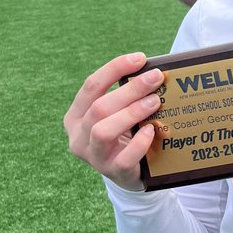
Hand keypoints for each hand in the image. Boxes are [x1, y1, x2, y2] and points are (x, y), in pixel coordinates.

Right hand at [64, 52, 164, 190]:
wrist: (129, 173)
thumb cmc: (124, 135)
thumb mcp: (118, 114)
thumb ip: (126, 97)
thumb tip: (151, 72)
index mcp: (76, 115)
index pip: (91, 86)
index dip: (115, 68)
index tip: (140, 58)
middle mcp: (78, 135)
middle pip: (99, 107)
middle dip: (130, 89)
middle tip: (155, 78)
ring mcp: (94, 156)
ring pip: (103, 131)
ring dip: (131, 113)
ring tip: (154, 102)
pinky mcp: (112, 172)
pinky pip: (123, 158)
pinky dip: (139, 142)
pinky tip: (152, 131)